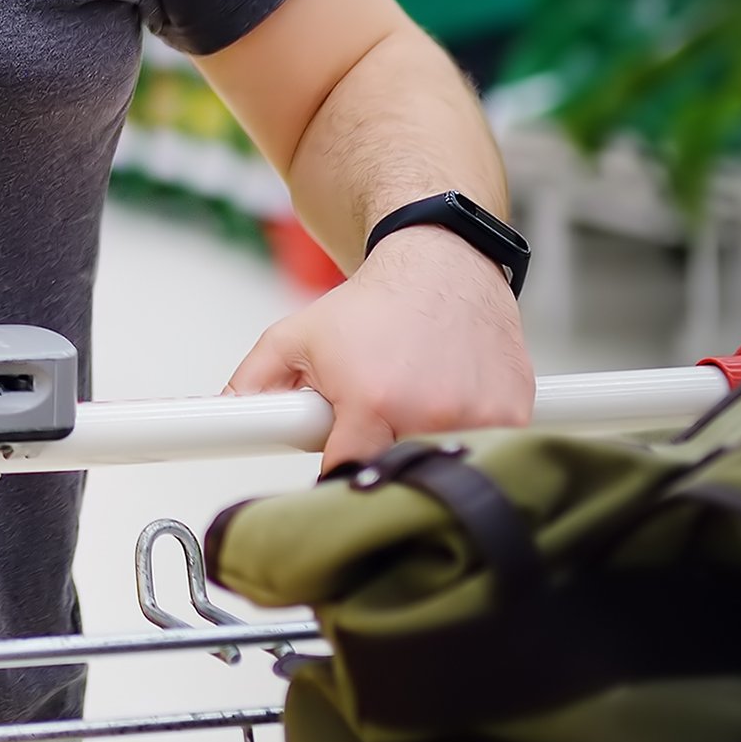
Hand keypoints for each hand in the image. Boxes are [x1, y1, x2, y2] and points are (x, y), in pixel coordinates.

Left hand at [225, 225, 534, 467]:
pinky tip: (455, 400)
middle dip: (383, 463)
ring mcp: (480, 417)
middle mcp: (430, 413)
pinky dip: (474, 437)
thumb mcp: (298, 336)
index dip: (338, 474)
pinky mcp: (515, 413)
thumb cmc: (374, 304)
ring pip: (447, 468)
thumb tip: (224, 418)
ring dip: (429, 452)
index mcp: (372, 401)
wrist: (443, 264)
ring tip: (414, 407)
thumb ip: (255, 381)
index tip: (338, 469)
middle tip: (379, 429)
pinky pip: (494, 450)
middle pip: (399, 477)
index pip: (347, 476)